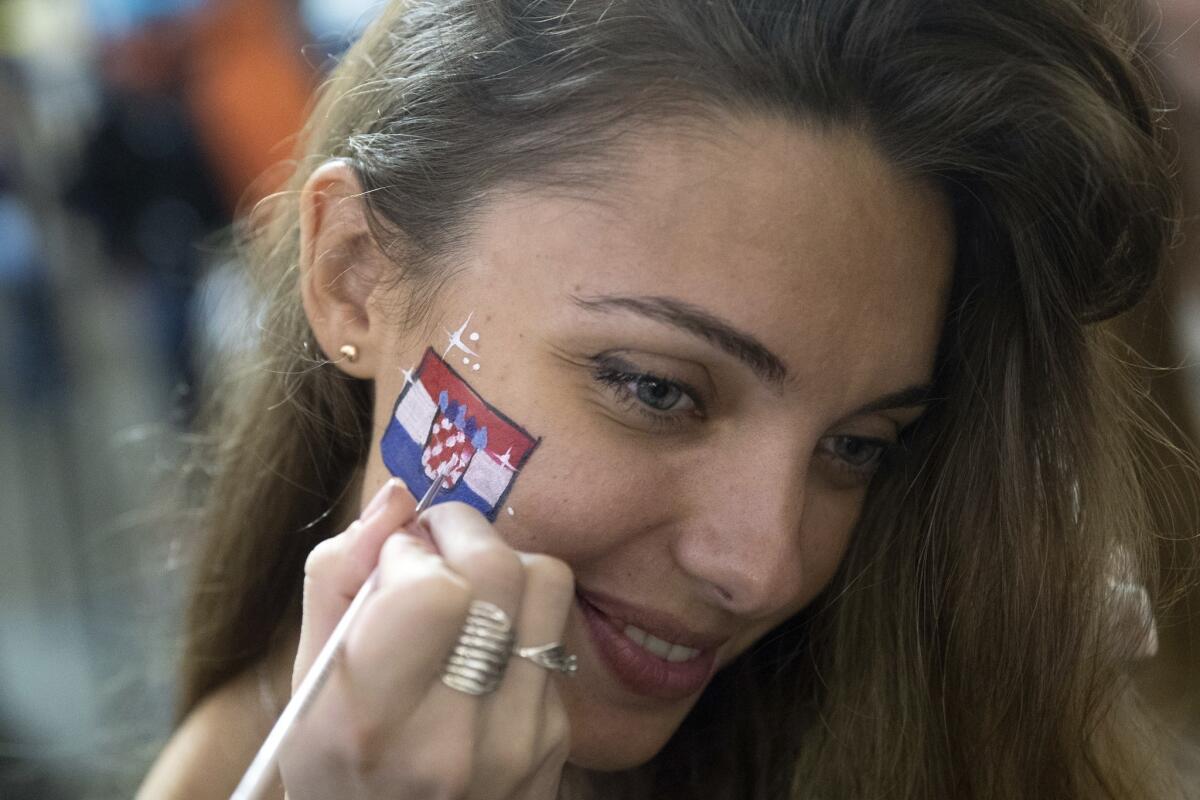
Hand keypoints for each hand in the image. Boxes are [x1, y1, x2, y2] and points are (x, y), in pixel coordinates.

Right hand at [279, 479, 574, 799]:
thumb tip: (399, 497)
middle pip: (497, 569)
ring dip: (502, 562)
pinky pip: (556, 629)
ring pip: (544, 580)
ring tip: (463, 587)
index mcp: (371, 723)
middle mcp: (454, 739)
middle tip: (429, 545)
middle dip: (459, 530)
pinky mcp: (558, 737)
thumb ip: (339, 578)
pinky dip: (520, 614)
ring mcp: (519, 740)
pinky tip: (485, 643)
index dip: (409, 552)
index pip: (433, 591)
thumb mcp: (308, 682)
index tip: (390, 563)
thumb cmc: (338, 763)